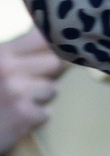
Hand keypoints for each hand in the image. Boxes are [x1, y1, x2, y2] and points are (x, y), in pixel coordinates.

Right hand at [0, 31, 64, 154]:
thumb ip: (15, 54)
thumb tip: (50, 39)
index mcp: (1, 54)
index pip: (43, 37)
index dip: (55, 44)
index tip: (59, 50)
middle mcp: (8, 69)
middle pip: (55, 61)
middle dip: (48, 73)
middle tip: (32, 82)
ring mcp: (16, 92)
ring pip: (52, 88)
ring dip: (40, 97)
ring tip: (19, 101)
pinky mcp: (23, 115)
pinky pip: (46, 112)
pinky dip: (34, 117)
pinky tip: (16, 117)